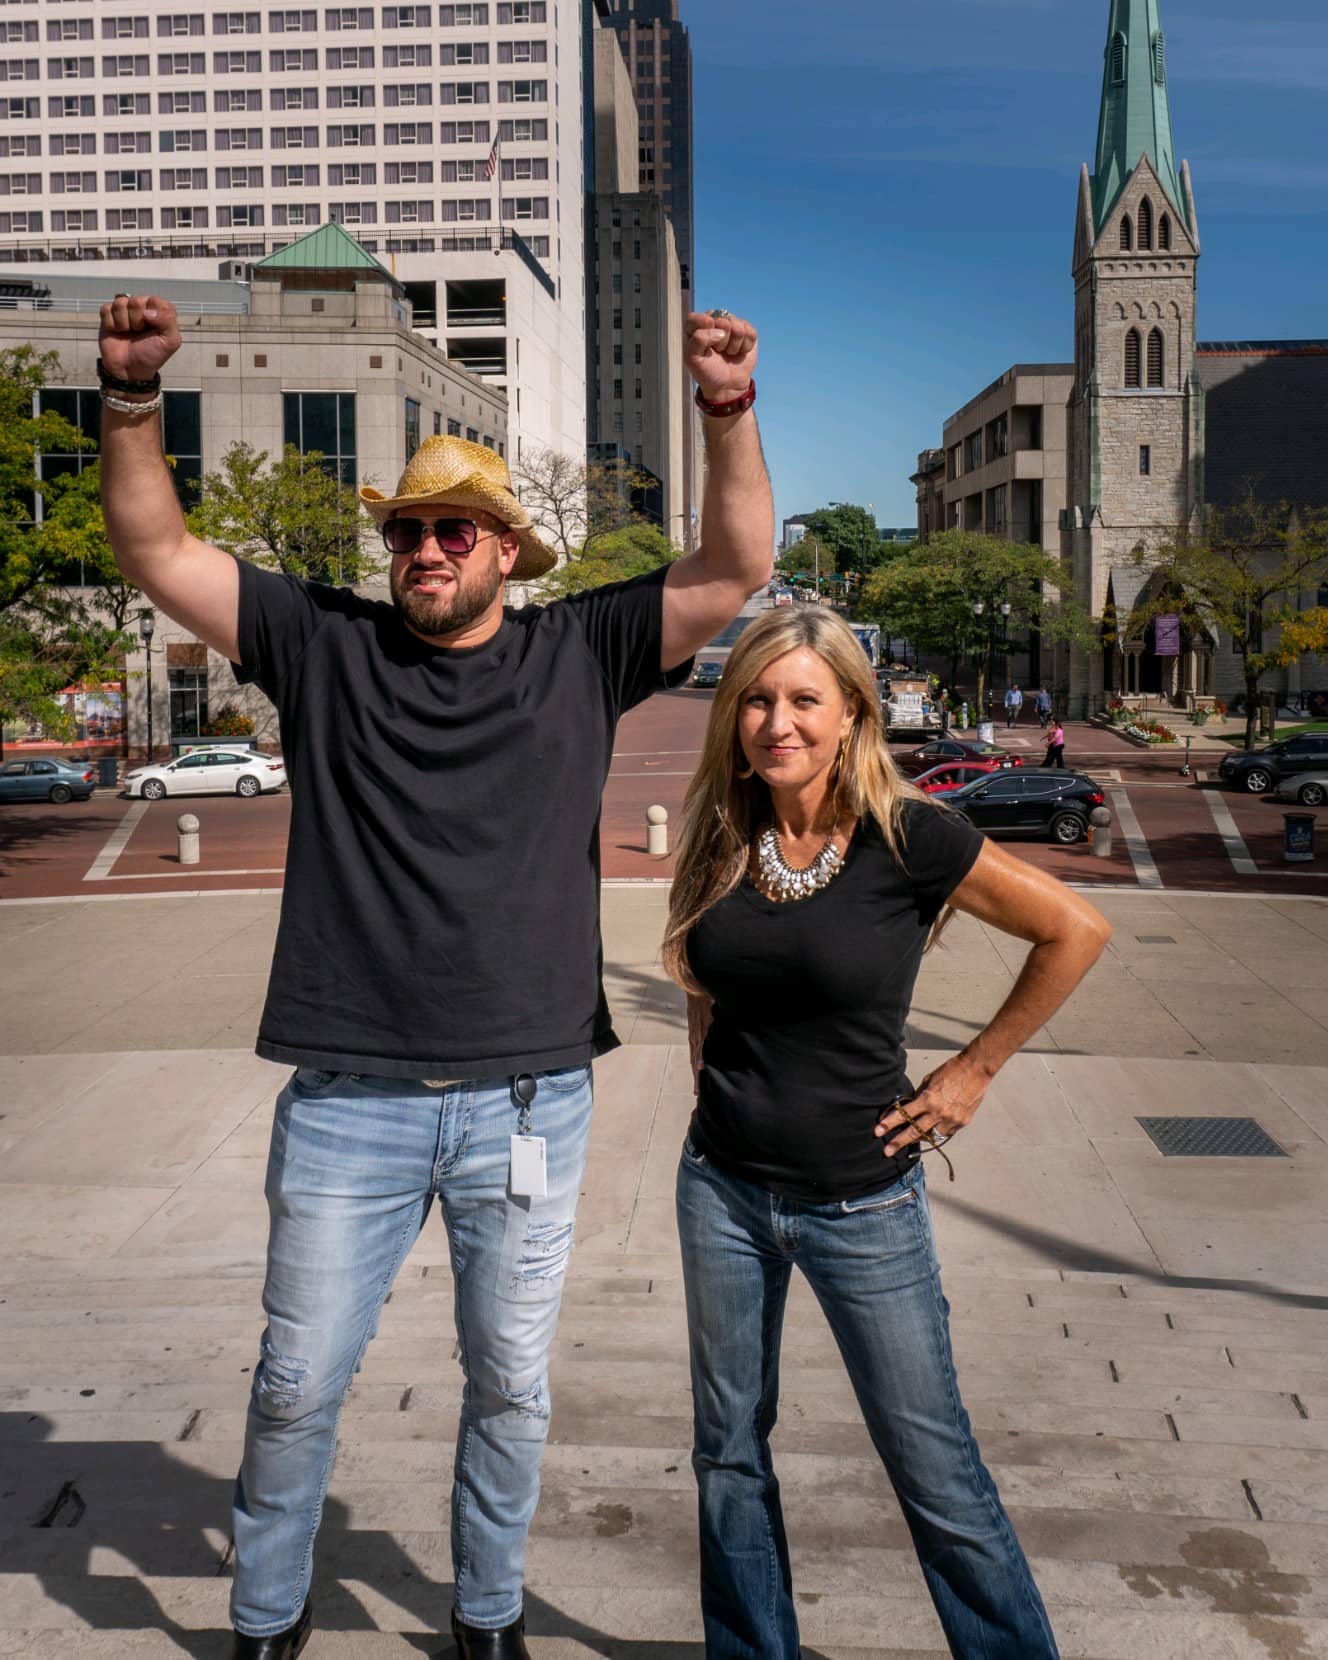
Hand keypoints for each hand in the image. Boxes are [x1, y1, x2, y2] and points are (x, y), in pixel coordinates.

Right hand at [98, 293, 181, 382]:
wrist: (129, 369)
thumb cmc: (152, 355)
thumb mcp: (170, 341)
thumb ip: (168, 320)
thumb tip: (147, 311)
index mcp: (159, 311)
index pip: (155, 300)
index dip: (153, 314)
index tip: (154, 328)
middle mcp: (142, 308)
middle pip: (136, 301)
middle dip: (137, 320)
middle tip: (139, 333)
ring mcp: (124, 310)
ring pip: (120, 303)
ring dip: (124, 323)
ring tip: (128, 333)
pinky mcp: (108, 315)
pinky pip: (106, 310)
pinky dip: (111, 324)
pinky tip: (117, 332)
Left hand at [685, 309, 757, 403]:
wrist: (727, 386)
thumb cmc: (707, 371)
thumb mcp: (693, 359)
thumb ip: (698, 340)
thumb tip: (720, 332)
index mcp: (696, 328)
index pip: (696, 317)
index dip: (703, 325)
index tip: (708, 340)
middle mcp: (714, 322)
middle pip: (721, 320)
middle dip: (721, 340)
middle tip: (718, 351)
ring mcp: (732, 325)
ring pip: (737, 326)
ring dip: (734, 345)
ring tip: (728, 353)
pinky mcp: (747, 332)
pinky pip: (750, 332)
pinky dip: (745, 346)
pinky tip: (739, 352)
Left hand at [874, 1055, 991, 1158]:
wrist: (976, 1070)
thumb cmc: (952, 1070)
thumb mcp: (930, 1080)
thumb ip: (920, 1096)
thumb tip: (911, 1106)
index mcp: (928, 1100)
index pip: (904, 1114)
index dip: (890, 1123)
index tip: (878, 1131)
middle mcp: (938, 1113)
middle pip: (914, 1132)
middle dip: (899, 1142)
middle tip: (887, 1151)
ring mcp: (951, 1120)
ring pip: (930, 1136)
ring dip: (919, 1138)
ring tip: (910, 1140)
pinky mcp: (961, 1123)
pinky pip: (945, 1133)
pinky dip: (937, 1132)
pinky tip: (932, 1130)